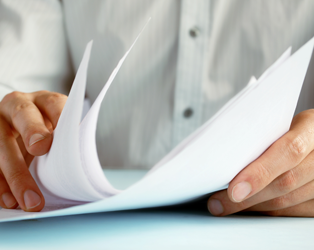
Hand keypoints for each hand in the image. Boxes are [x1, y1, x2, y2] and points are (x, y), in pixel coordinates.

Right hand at [0, 91, 66, 211]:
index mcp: (44, 101)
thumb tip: (81, 159)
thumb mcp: (59, 129)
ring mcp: (0, 123)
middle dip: (32, 131)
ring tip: (28, 200)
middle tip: (39, 148)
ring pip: (2, 143)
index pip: (53, 103)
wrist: (27, 129)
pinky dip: (0, 184)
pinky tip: (9, 200)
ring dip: (14, 174)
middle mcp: (19, 106)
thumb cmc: (49, 131)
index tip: (63, 131)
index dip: (58, 116)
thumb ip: (68, 139)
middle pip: (23, 115)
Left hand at [207, 109, 313, 216]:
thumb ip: (262, 138)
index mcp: (313, 128)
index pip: (290, 151)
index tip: (234, 190)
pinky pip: (294, 212)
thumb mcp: (280, 123)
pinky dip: (268, 211)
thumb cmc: (290, 128)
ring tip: (227, 205)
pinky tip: (250, 207)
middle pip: (287, 182)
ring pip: (288, 201)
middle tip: (218, 203)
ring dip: (254, 206)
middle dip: (247, 197)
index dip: (260, 173)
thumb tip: (226, 160)